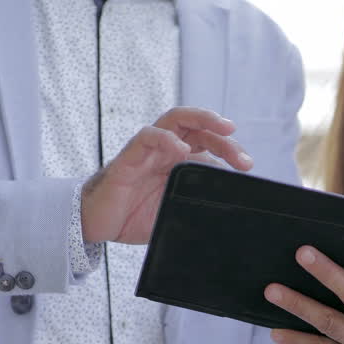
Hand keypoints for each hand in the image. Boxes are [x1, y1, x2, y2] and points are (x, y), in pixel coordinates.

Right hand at [81, 107, 252, 243]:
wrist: (96, 223)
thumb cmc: (133, 215)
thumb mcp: (173, 208)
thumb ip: (194, 200)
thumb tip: (224, 204)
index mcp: (176, 160)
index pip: (207, 143)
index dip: (229, 149)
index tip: (247, 164)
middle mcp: (164, 149)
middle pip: (197, 126)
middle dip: (222, 134)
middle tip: (242, 156)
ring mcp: (147, 150)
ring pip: (176, 120)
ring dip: (203, 120)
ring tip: (224, 130)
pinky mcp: (129, 158)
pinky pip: (147, 137)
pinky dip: (165, 139)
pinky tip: (180, 150)